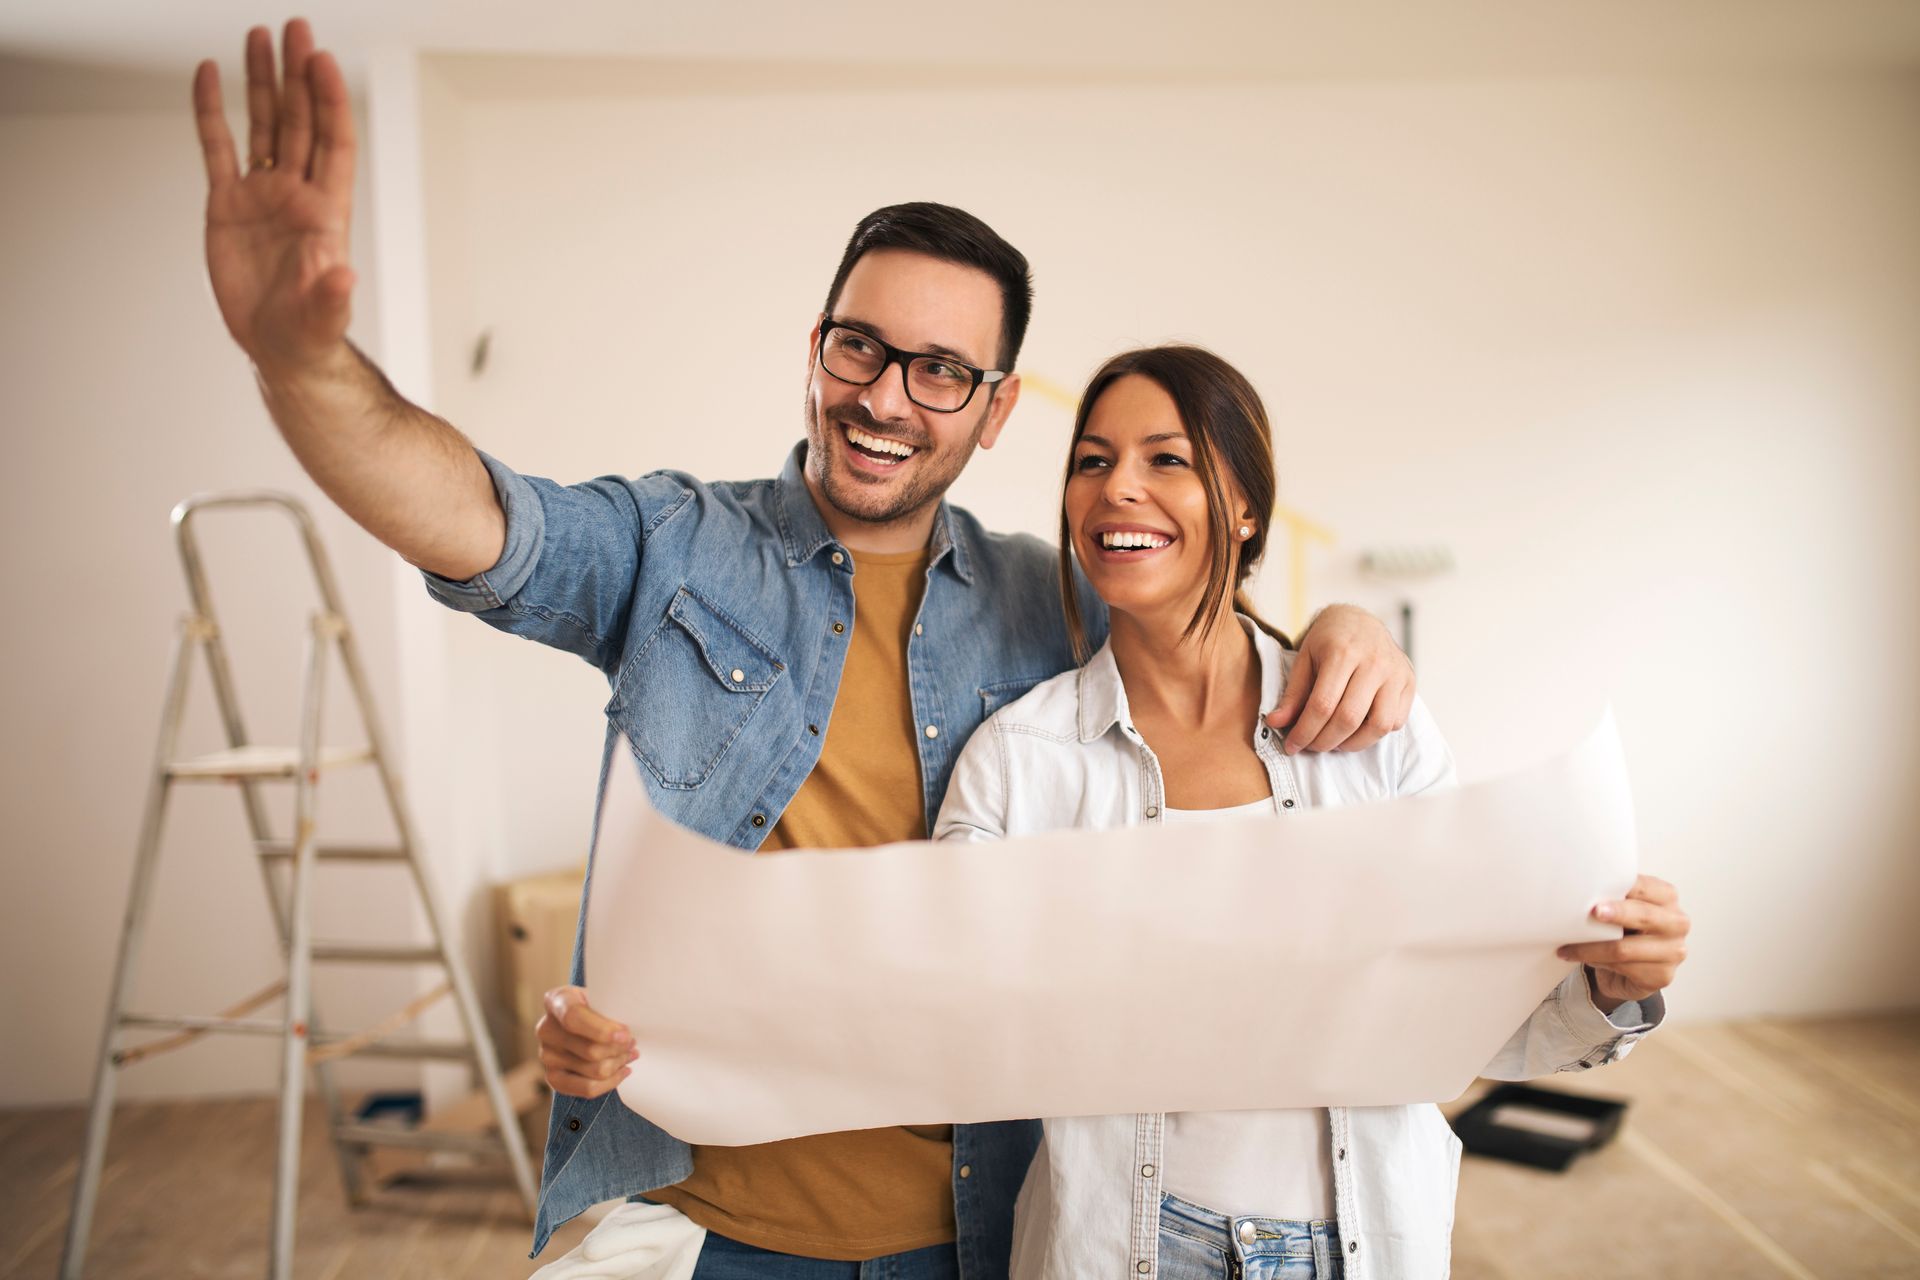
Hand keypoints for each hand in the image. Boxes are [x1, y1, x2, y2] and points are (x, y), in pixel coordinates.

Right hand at [193, 20, 356, 373]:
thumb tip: (343, 275)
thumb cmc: (309, 334)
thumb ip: (331, 295)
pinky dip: (210, 111)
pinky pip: (217, 147)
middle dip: (298, 74)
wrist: (278, 347)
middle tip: (295, 26)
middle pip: (299, 121)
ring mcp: (262, 195)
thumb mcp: (322, 317)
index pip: (333, 142)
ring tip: (258, 35)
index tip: (322, 59)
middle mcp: (297, 194)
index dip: (329, 101)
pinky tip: (207, 73)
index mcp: (325, 212)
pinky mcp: (227, 205)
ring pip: (264, 125)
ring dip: (262, 82)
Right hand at [535, 985, 637, 1098]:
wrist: (585, 1019)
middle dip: (619, 1049)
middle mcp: (546, 1029)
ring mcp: (547, 1055)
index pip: (573, 1017)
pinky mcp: (553, 1077)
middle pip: (589, 1050)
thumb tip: (626, 1034)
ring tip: (629, 1054)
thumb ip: (611, 1007)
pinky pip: (587, 1088)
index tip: (625, 1035)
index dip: (601, 1030)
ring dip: (618, 1063)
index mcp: (557, 1000)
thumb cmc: (598, 1005)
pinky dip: (610, 1082)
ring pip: (594, 1070)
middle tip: (632, 1043)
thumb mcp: (603, 995)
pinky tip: (622, 1070)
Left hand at [1266, 604, 1413, 753]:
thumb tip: (1275, 723)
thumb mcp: (1304, 658)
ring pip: (1378, 725)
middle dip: (1325, 742)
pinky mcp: (1409, 681)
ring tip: (1334, 743)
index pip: (1322, 705)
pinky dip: (1375, 734)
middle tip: (1311, 747)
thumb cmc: (1328, 640)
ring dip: (1353, 744)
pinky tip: (1357, 729)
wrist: (1360, 620)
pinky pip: (1395, 721)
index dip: (1305, 732)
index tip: (1292, 746)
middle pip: (1349, 718)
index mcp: (1342, 652)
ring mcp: (1396, 672)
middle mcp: (1374, 662)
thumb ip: (1292, 693)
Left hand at [1558, 875, 1689, 1009]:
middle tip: (1592, 913)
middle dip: (1616, 914)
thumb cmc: (1623, 929)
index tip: (1600, 889)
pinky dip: (1597, 963)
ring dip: (1591, 948)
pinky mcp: (1662, 976)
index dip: (1622, 887)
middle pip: (1643, 916)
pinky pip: (1624, 968)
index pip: (1644, 887)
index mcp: (1666, 897)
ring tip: (1567, 947)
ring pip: (1625, 948)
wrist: (1629, 969)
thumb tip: (1580, 890)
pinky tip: (1580, 959)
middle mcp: (1676, 923)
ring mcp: (1674, 952)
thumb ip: (1612, 897)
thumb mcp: (1620, 907)